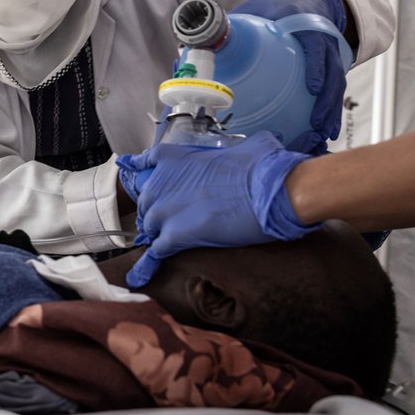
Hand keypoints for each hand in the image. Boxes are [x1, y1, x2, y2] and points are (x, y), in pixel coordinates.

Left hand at [116, 131, 313, 287]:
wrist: (270, 190)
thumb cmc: (263, 166)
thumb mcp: (248, 146)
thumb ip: (239, 149)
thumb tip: (258, 148)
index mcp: (174, 157)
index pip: (144, 163)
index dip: (149, 177)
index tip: (150, 184)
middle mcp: (162, 182)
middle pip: (147, 201)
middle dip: (157, 210)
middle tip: (174, 220)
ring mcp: (165, 210)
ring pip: (150, 225)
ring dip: (158, 233)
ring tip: (172, 240)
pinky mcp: (175, 235)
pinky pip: (156, 250)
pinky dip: (153, 259)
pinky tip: (150, 268)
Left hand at [232, 0, 348, 154]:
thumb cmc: (278, 7)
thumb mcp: (256, 11)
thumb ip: (230, 29)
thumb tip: (195, 53)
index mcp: (305, 24)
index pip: (315, 44)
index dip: (316, 65)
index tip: (311, 87)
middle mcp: (324, 40)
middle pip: (332, 72)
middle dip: (326, 100)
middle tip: (316, 125)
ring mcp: (331, 55)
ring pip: (336, 85)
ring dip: (330, 111)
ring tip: (323, 135)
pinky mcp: (332, 67)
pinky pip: (334, 90)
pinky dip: (331, 111)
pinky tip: (327, 132)